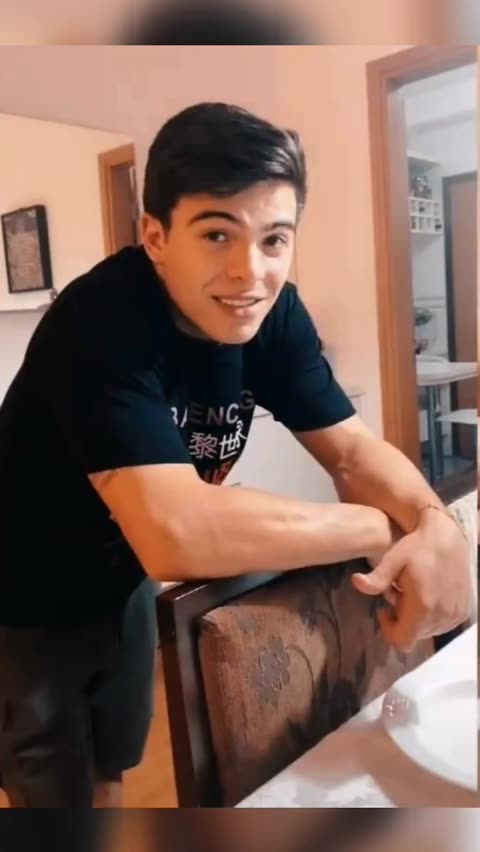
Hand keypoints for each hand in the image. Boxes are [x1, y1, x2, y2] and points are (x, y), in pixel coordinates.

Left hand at [352, 508, 471, 650]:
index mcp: (423, 607)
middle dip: (401, 619)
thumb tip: (356, 582)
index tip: (384, 610)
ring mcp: (455, 615)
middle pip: (413, 635)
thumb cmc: (417, 548)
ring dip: (416, 617)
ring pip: (427, 630)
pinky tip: (429, 593)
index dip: (389, 630)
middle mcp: (441, 616)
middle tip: (398, 593)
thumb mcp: (393, 561)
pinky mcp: (463, 611)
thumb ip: (376, 579)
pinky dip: (432, 614)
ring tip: (413, 592)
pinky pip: (442, 624)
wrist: (448, 537)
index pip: (402, 642)